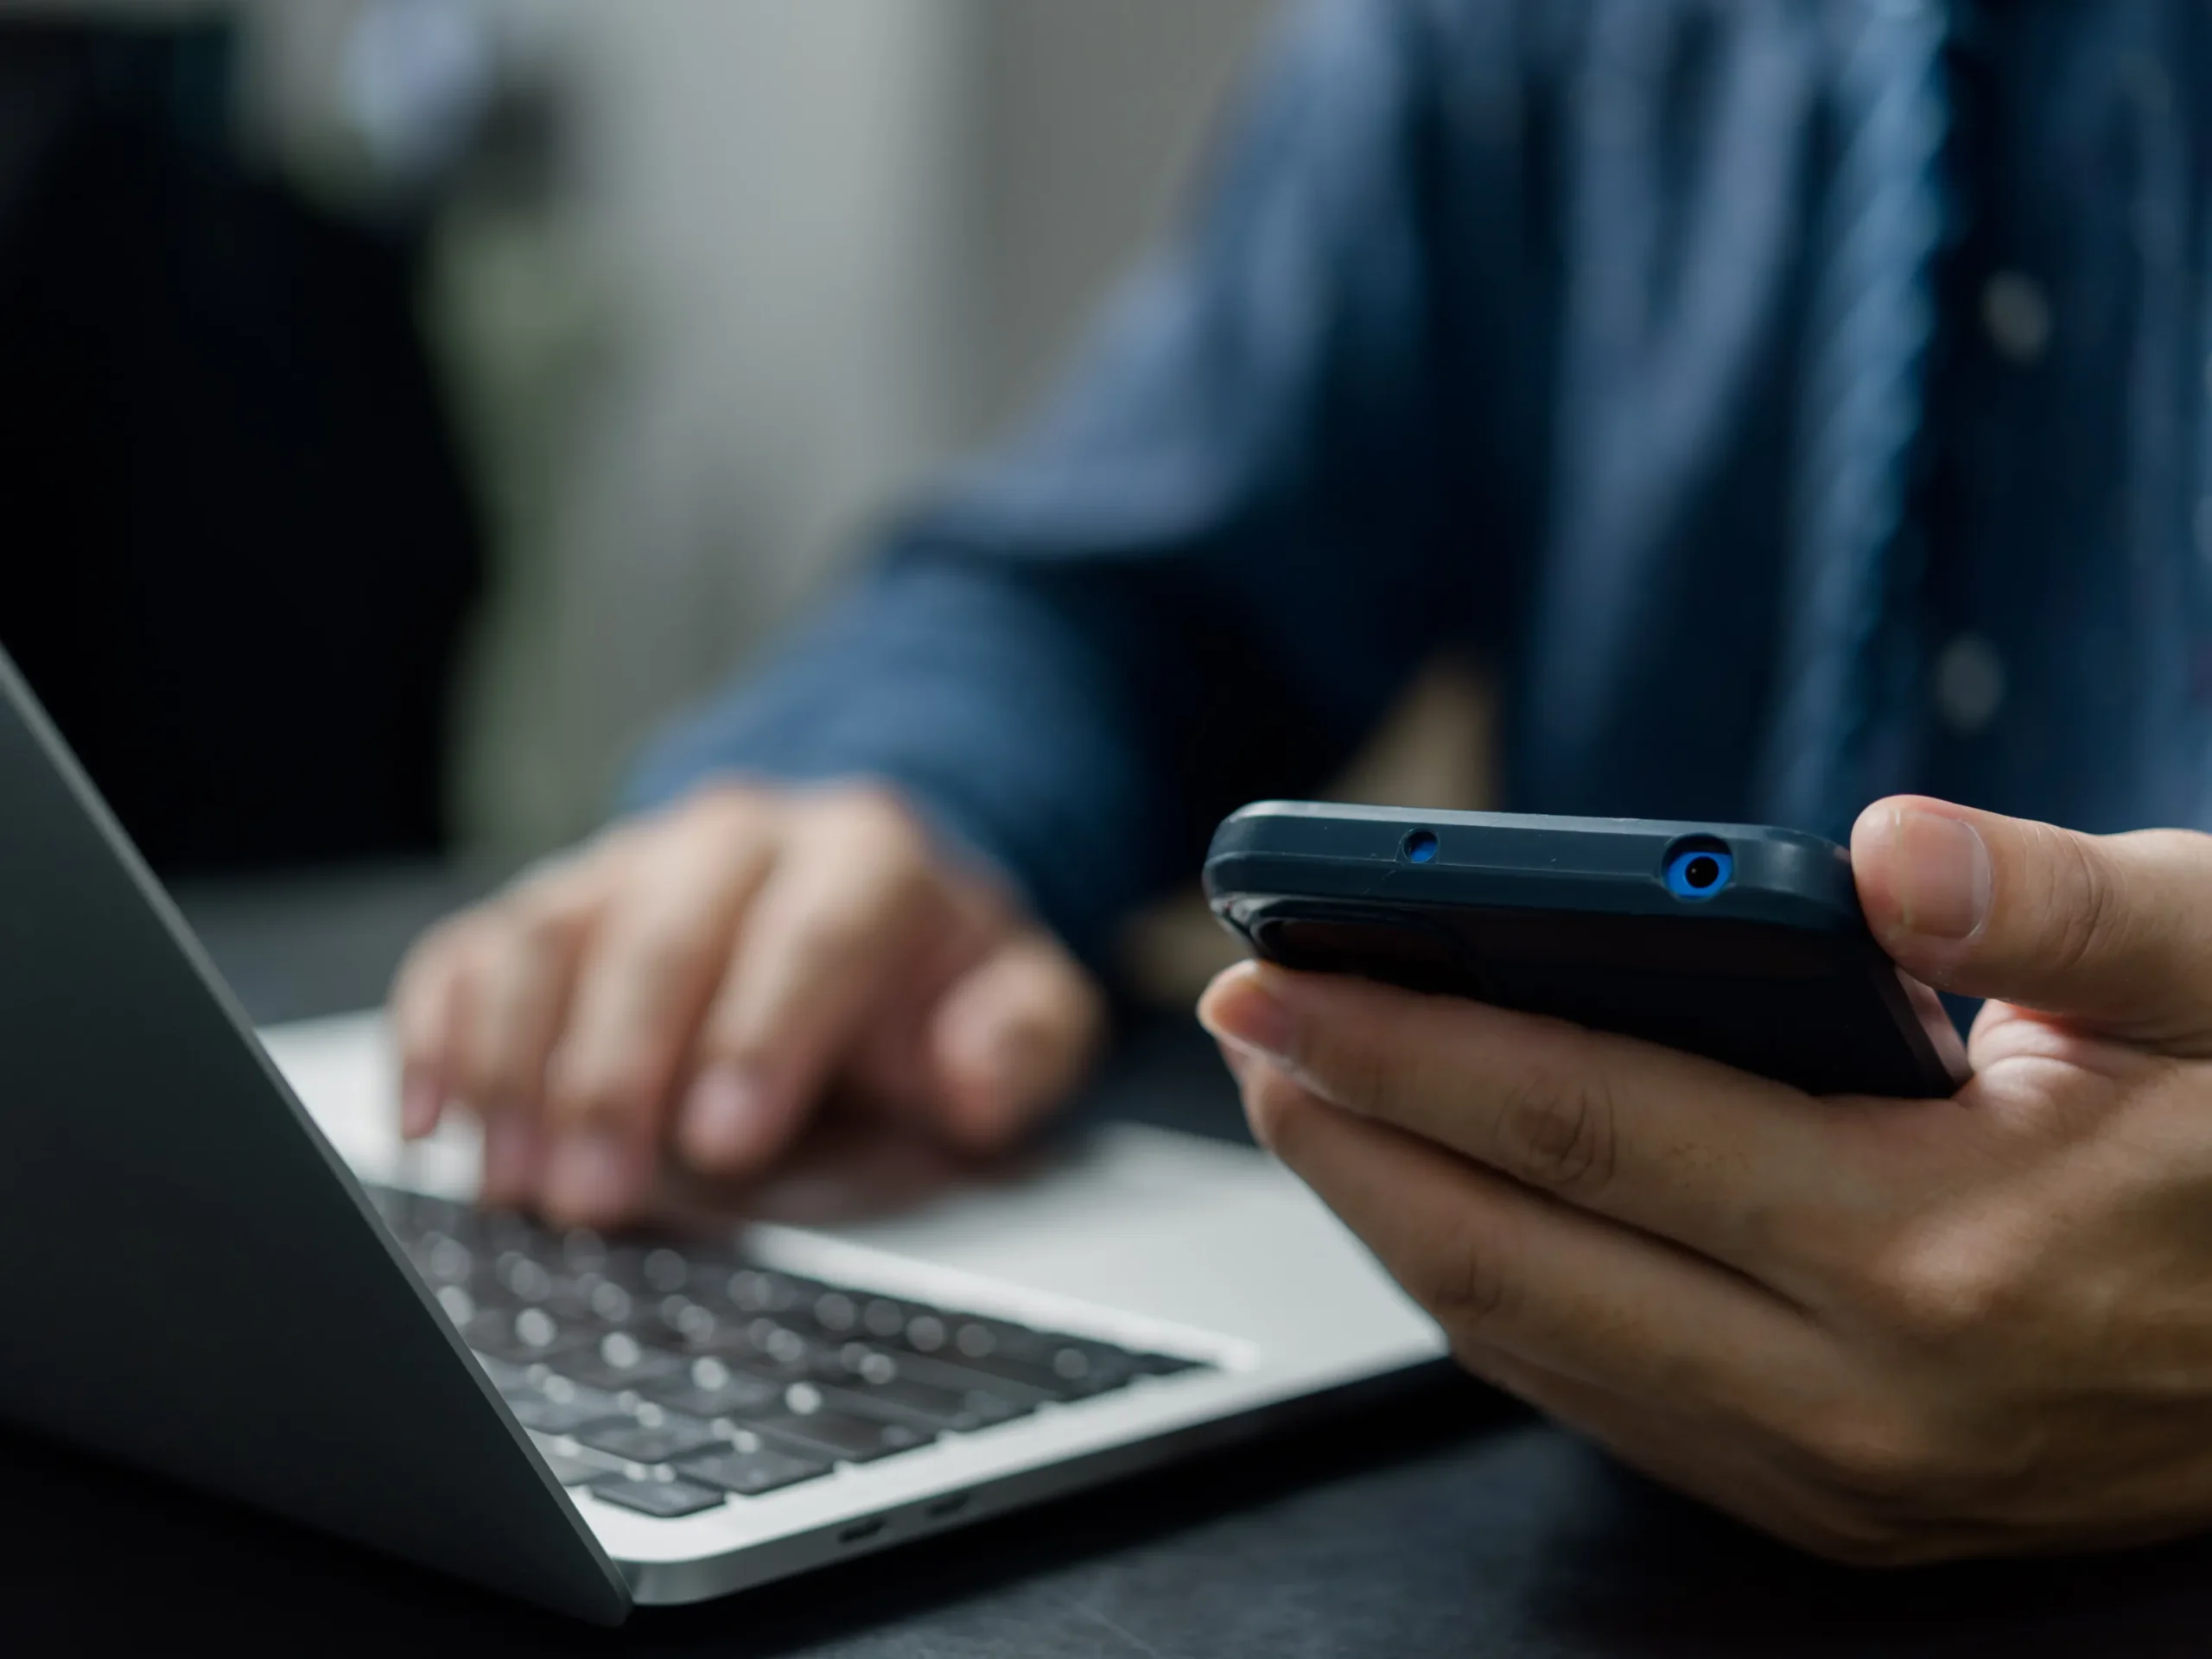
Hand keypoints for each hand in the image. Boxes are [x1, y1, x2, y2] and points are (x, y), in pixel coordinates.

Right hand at [389, 781, 1103, 1226]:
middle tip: (597, 1197)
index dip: (762, 1033)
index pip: (810, 933)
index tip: (726, 1139)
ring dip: (519, 1067)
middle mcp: (734, 841)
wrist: (864, 903)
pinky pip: (471, 949)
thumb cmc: (932, 980)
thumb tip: (974, 1073)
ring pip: (551, 938)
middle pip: (660, 937)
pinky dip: (437, 1030)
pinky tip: (430, 1119)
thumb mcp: (1024, 1006)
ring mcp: (629, 865)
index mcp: (865, 856)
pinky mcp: (552, 908)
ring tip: (515, 1186)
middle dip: (619, 1073)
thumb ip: (1025, 1038)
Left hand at [1199, 797, 2211, 1563]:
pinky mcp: (1842, 1505)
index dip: (1404, 1041)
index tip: (1271, 976)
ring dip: (1390, 1222)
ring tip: (1304, 1104)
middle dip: (1343, 1136)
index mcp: (1941, 1247)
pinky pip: (1603, 1403)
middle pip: (1513, 1256)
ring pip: (1533, 1349)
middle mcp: (1865, 1396)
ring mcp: (1843, 1476)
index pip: (1588, 1122)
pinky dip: (1489, 1299)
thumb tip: (1888, 849)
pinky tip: (1437, 1212)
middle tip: (1236, 1029)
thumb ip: (2066, 905)